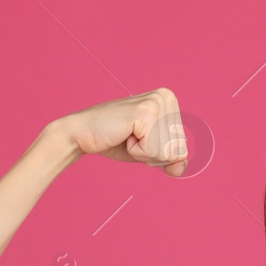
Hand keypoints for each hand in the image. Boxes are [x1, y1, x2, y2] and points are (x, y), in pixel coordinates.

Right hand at [63, 88, 188, 175]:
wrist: (82, 134)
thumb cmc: (115, 140)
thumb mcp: (150, 151)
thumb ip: (170, 159)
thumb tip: (180, 168)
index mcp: (170, 101)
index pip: (182, 148)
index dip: (159, 154)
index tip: (139, 138)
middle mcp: (166, 97)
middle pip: (178, 150)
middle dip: (153, 154)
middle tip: (131, 137)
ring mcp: (156, 103)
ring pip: (168, 153)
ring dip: (144, 153)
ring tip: (127, 135)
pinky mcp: (145, 113)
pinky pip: (154, 151)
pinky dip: (137, 152)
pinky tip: (124, 135)